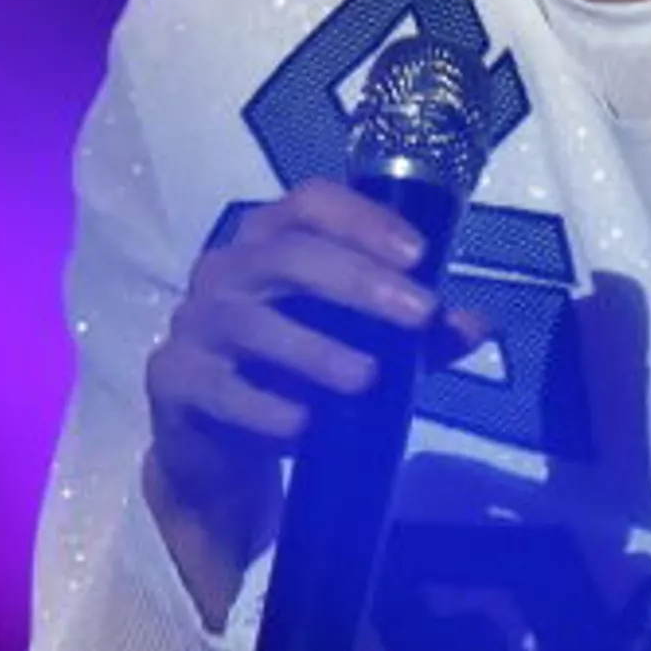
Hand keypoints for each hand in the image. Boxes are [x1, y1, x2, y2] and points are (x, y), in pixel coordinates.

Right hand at [141, 177, 483, 626]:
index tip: (419, 254)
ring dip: (313, 348)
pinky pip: (219, 389)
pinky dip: (264, 407)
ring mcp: (193, 323)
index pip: (310, 202)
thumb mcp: (361, 347)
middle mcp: (227, 270)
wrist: (214, 448)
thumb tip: (476, 324)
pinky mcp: (173, 381)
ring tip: (367, 377)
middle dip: (357, 281)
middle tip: (418, 314)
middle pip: (287, 254)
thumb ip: (417, 336)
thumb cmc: (293, 373)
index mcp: (271, 242)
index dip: (363, 219)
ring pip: (250, 321)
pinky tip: (304, 425)